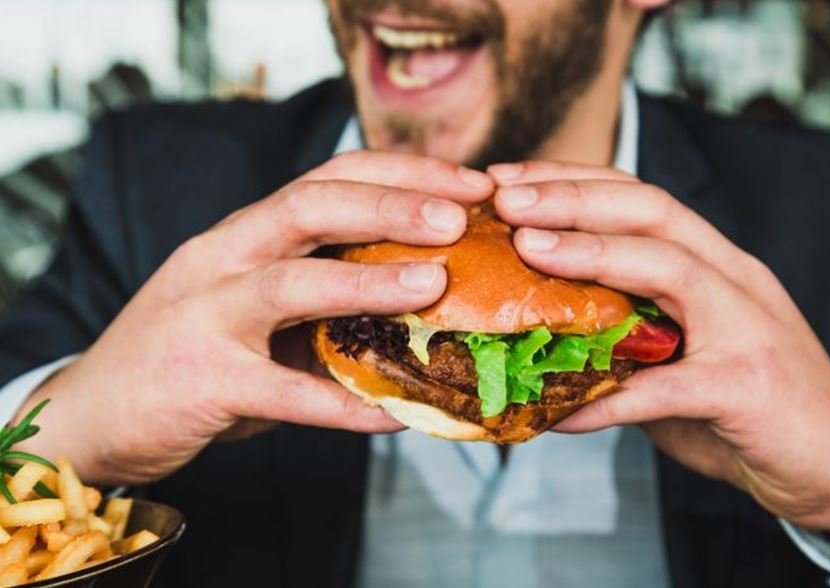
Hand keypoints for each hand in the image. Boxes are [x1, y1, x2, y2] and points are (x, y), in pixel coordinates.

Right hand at [17, 151, 493, 485]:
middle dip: (390, 204)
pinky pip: (283, 393)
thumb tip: (423, 297)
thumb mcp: (253, 302)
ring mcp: (206, 316)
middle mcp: (223, 257)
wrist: (96, 409)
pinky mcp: (202, 382)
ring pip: (289, 284)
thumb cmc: (194, 350)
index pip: (328, 178)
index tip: (468, 185)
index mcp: (245, 232)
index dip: (402, 174)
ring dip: (367, 281)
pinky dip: (343, 404)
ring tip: (434, 284)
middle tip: (461, 215)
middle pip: (309, 206)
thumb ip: (319, 291)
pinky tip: (397, 415)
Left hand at [490, 160, 829, 559]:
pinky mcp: (748, 387)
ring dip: (592, 252)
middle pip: (652, 210)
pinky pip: (665, 388)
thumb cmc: (745, 402)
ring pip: (669, 267)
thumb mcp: (682, 350)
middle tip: (505, 198)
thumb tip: (540, 330)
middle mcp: (733, 279)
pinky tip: (557, 412)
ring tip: (527, 249)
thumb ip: (627, 333)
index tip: (508, 181)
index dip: (573, 180)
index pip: (640, 197)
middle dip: (574, 196)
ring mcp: (747, 327)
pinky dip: (608, 398)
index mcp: (714, 263)